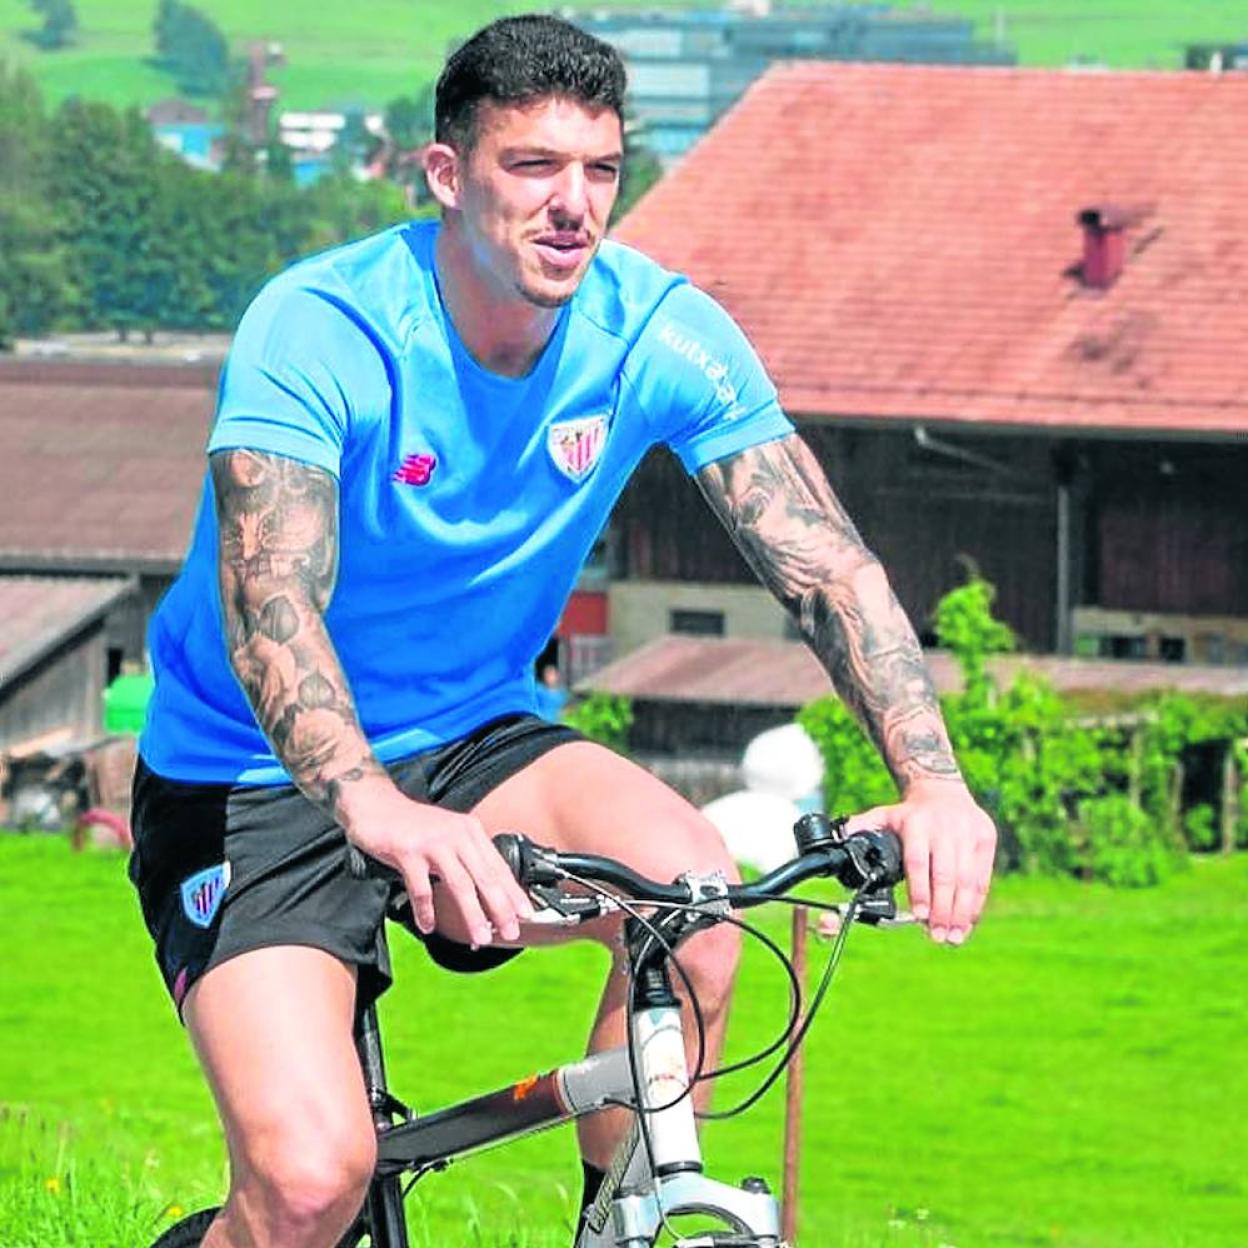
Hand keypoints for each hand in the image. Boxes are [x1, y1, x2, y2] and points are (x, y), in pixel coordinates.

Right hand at [339, 780, 533, 946]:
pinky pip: (421, 888)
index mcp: (470, 831)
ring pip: (460, 884)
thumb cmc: (414, 825)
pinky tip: (429, 926)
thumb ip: (465, 859)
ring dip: (472, 914)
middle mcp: (456, 835)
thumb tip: (484, 895)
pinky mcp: (407, 851)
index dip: (513, 892)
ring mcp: (432, 843)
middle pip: (485, 877)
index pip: (498, 866)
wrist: (375, 803)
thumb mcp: (448, 834)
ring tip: (480, 937)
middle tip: (511, 931)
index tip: (526, 913)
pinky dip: (426, 910)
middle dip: (501, 908)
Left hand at [848, 782, 995, 944]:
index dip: (919, 891)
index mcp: (916, 823)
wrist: (944, 790)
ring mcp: (968, 833)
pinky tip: (967, 923)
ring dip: (961, 913)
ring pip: (967, 879)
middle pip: (945, 875)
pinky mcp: (987, 839)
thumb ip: (863, 827)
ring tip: (953, 937)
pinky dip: (976, 903)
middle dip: (942, 910)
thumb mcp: (885, 815)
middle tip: (937, 936)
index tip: (918, 916)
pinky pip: (982, 877)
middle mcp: (944, 828)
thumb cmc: (910, 814)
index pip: (918, 861)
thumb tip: (839, 837)